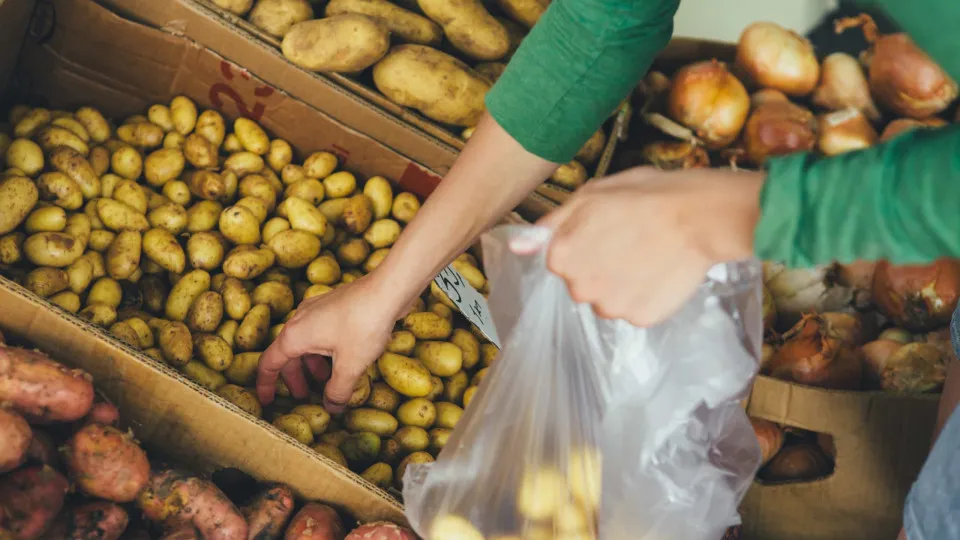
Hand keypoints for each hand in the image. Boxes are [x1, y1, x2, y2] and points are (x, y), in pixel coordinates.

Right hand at [255, 275, 404, 411]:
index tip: (266, 401)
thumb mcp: (350, 366)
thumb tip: (332, 408)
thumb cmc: (364, 325)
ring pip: (306, 343)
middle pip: (288, 354)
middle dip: (295, 378)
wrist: (386, 289)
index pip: (269, 364)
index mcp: (294, 336)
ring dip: (313, 365)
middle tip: (305, 396)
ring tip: (328, 381)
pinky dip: (324, 351)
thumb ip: (338, 390)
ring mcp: (315, 310)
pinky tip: (342, 360)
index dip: (265, 385)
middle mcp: (299, 320)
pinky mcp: (332, 306)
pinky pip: (319, 333)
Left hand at [528, 166, 763, 325]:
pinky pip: (635, 310)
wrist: (701, 215)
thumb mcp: (592, 195)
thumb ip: (552, 223)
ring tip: (648, 255)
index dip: (584, 242)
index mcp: (562, 255)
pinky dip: (646, 296)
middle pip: (582, 283)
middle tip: (630, 240)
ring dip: (622, 283)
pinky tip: (660, 272)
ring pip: (608, 300)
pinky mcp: (640, 319)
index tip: (606, 229)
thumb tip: (518, 246)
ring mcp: (610, 306)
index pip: (560, 259)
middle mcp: (579, 287)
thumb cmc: (647, 196)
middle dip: (600, 266)